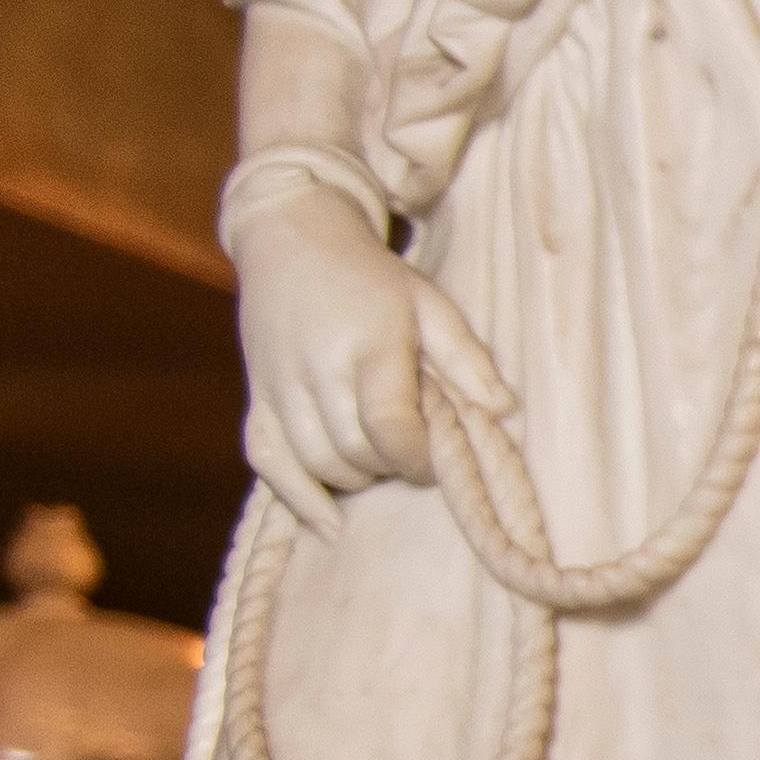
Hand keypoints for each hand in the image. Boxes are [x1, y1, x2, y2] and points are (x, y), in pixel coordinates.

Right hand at [237, 190, 445, 500]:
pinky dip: (296, 495)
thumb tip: (504, 410)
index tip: (438, 459)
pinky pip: (266, 459)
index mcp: (367, 345)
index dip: (418, 457)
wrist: (290, 239)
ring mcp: (277, 384)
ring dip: (354, 479)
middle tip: (414, 455)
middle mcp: (315, 368)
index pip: (388, 425)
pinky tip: (328, 520)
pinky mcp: (254, 395)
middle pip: (353, 451)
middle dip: (390, 468)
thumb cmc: (372, 278)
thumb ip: (467, 358)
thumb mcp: (430, 303)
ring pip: (315, 462)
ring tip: (380, 459)